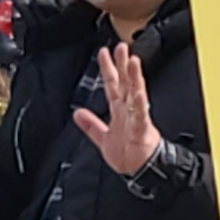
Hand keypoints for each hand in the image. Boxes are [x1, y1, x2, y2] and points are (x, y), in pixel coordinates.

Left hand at [66, 46, 162, 174]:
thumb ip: (91, 124)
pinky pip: (141, 116)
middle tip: (121, 47)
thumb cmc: (127, 155)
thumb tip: (78, 113)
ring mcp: (136, 119)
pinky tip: (140, 94)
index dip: (108, 68)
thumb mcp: (102, 138)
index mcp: (119, 112)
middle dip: (123, 65)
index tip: (104, 52)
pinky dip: (140, 106)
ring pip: (135, 95)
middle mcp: (128, 112)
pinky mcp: (141, 132)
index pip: (113, 85)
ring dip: (134, 78)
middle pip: (125, 84)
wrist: (140, 172)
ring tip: (133, 62)